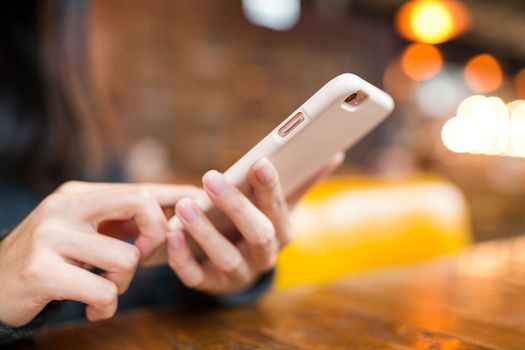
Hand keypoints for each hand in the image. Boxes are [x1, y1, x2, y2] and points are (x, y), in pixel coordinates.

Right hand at [0, 182, 196, 326]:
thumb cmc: (48, 262)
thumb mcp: (81, 233)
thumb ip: (118, 224)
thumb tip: (169, 220)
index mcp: (78, 195)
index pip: (138, 189)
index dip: (173, 196)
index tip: (199, 197)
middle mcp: (64, 207)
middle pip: (141, 204)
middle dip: (154, 237)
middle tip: (140, 259)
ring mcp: (50, 236)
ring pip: (126, 258)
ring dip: (122, 283)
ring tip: (101, 291)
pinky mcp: (40, 271)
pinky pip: (104, 291)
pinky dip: (105, 306)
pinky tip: (90, 308)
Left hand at [166, 153, 343, 293]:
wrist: (239, 267)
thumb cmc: (258, 225)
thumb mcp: (280, 206)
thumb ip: (302, 181)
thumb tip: (334, 154)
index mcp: (283, 232)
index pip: (279, 208)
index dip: (270, 187)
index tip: (259, 163)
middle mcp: (265, 256)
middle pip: (258, 234)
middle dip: (235, 206)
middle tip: (210, 177)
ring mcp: (238, 274)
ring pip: (226, 257)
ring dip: (204, 231)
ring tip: (183, 206)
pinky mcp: (210, 285)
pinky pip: (195, 277)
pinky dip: (182, 258)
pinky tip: (171, 234)